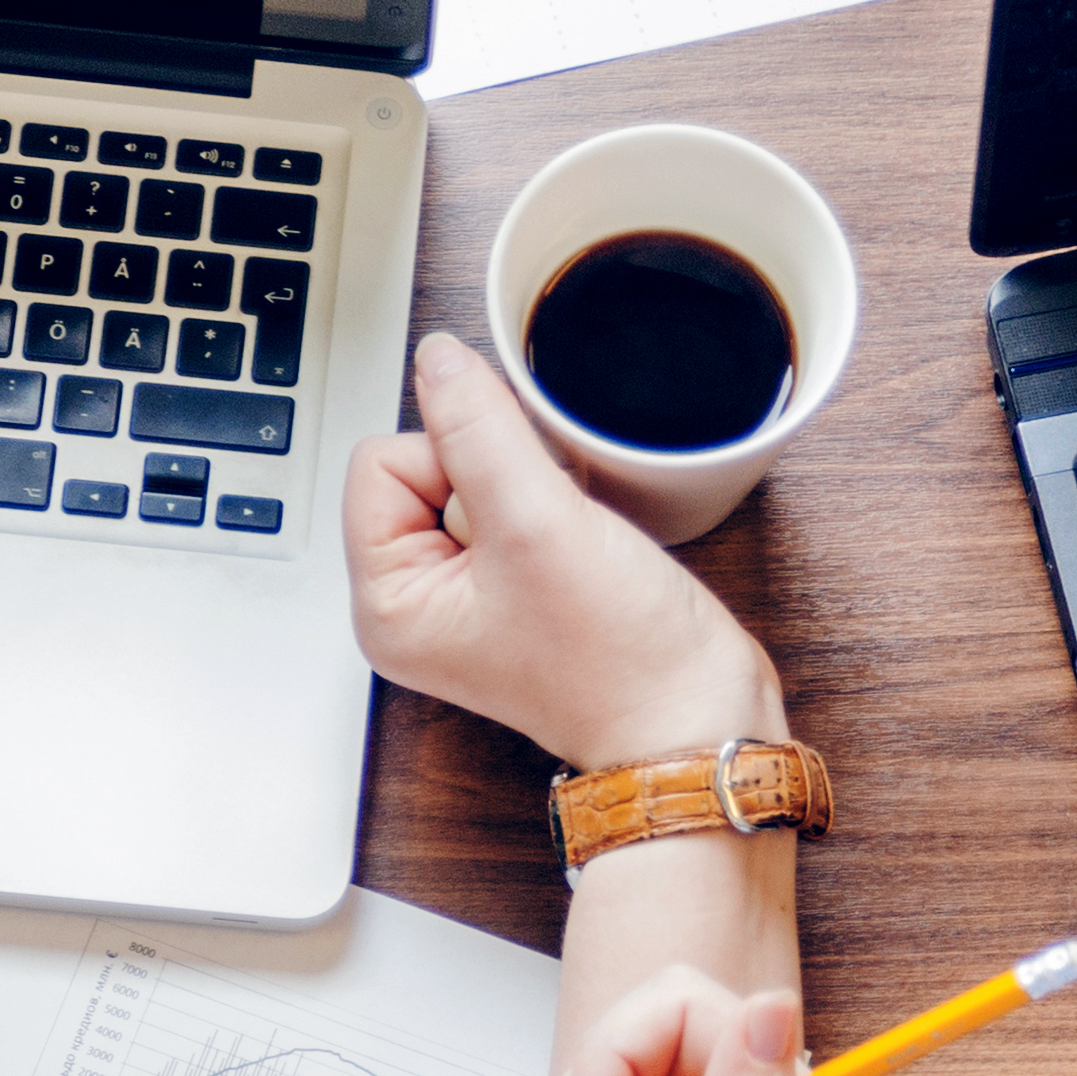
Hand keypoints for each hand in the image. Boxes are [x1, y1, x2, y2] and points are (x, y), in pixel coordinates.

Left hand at [344, 332, 781, 766]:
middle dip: (497, 477)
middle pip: (424, 462)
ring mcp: (465, 596)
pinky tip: (581, 546)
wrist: (696, 719)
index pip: (380, 460)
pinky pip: (514, 500)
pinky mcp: (515, 585)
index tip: (510, 513)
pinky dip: (553, 505)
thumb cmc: (619, 661)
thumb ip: (477, 427)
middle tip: (544, 540)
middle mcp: (414, 602)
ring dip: (532, 490)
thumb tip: (437, 356)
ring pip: (477, 474)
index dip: (453, 461)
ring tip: (566, 548)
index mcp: (385, 604)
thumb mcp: (537, 523)